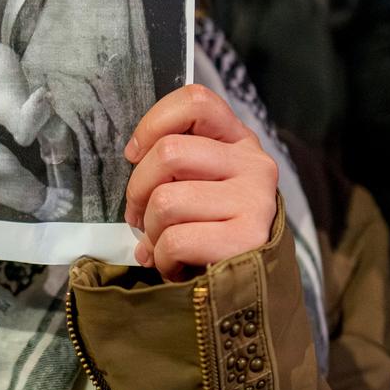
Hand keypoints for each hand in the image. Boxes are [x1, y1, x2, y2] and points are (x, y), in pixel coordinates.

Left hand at [122, 85, 277, 281]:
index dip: (153, 123)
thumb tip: (134, 159)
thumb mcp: (201, 184)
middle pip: (169, 153)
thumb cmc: (212, 229)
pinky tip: (176, 265)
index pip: (195, 101)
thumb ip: (177, 163)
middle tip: (139, 215)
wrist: (252, 287)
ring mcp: (255, 201)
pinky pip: (176, 240)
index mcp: (238, 141)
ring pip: (166, 200)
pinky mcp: (247, 240)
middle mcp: (254, 164)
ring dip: (151, 231)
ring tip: (163, 244)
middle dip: (137, 189)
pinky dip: (163, 259)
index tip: (135, 154)